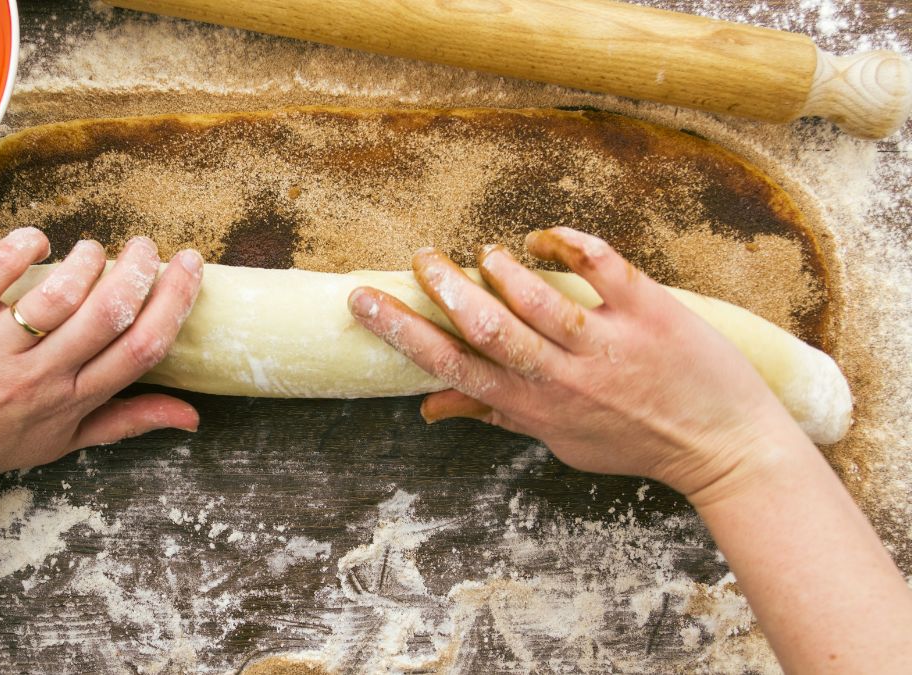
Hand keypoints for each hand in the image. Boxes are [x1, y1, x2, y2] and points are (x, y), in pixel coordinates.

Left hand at [0, 228, 203, 504]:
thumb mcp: (62, 443)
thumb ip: (127, 422)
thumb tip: (192, 415)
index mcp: (71, 401)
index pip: (142, 347)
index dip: (175, 300)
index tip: (187, 266)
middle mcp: (37, 377)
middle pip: (109, 312)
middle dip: (140, 267)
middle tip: (144, 245)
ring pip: (59, 292)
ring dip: (87, 258)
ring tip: (91, 248)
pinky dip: (23, 247)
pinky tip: (37, 241)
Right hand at [348, 227, 806, 503]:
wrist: (723, 447)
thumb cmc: (634, 442)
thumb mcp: (557, 440)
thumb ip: (495, 415)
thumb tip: (430, 409)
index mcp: (533, 406)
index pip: (451, 367)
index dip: (402, 332)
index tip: (364, 300)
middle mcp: (562, 377)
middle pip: (484, 327)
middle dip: (442, 288)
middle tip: (420, 259)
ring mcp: (606, 344)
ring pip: (535, 296)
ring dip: (499, 268)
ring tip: (484, 255)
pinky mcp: (649, 312)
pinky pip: (601, 266)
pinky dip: (568, 243)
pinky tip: (546, 236)